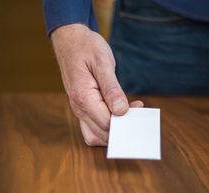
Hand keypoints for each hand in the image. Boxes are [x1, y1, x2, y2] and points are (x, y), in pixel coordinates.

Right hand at [51, 24, 142, 145]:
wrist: (69, 40)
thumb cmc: (86, 47)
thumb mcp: (102, 62)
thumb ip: (111, 88)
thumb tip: (121, 110)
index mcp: (83, 97)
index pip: (106, 123)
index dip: (124, 122)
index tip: (138, 109)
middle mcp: (78, 107)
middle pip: (102, 133)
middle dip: (122, 128)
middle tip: (138, 111)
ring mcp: (79, 109)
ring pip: (95, 135)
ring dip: (114, 131)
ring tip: (129, 114)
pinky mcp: (82, 108)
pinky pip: (93, 127)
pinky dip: (107, 127)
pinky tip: (119, 113)